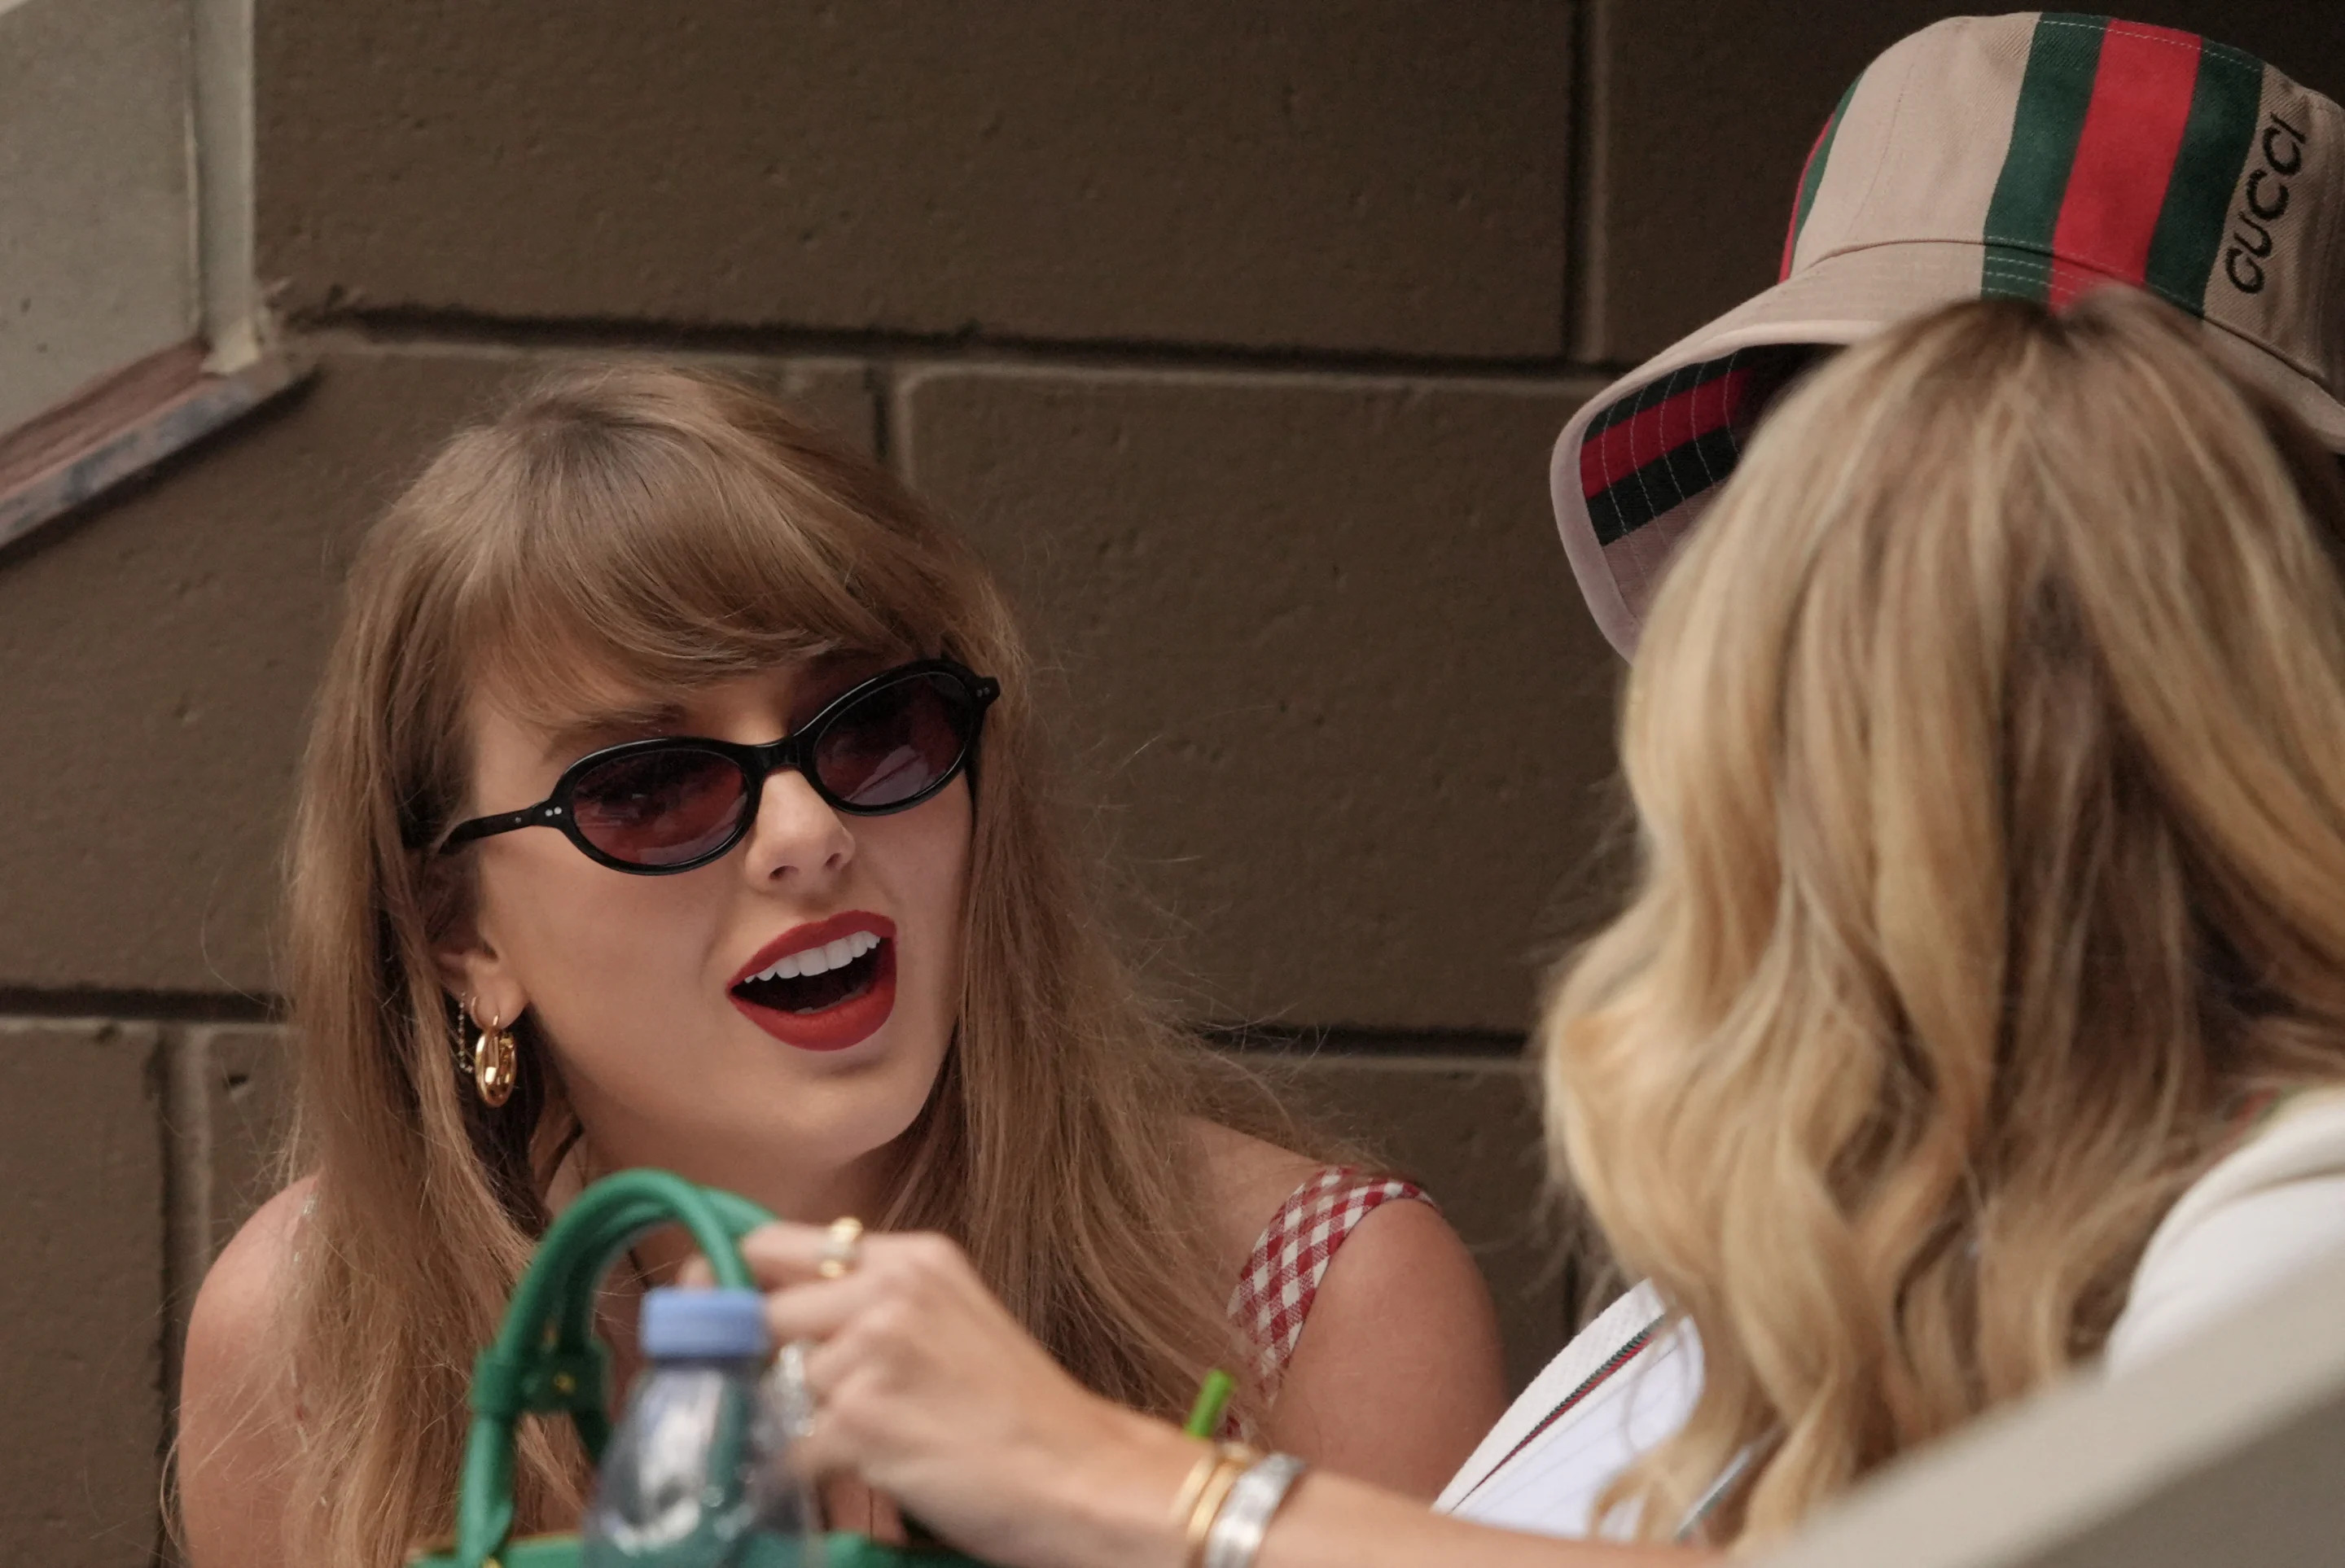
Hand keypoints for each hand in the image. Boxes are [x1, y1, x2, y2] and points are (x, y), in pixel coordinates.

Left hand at [736, 1224, 1199, 1567]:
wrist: (1085, 1476)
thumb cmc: (1022, 1412)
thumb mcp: (954, 1319)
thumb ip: (872, 1303)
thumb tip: (769, 1313)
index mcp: (913, 1257)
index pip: (774, 1242)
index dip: (732, 1278)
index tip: (711, 1308)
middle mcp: (890, 1290)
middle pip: (764, 1315)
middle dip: (767, 1364)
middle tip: (810, 1403)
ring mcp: (872, 1353)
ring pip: (778, 1387)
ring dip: (805, 1423)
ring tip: (878, 1441)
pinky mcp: (861, 1422)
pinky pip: (789, 1449)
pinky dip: (808, 1472)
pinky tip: (866, 1472)